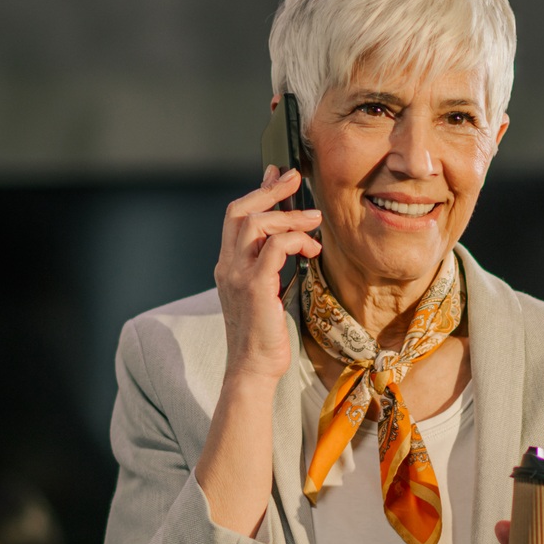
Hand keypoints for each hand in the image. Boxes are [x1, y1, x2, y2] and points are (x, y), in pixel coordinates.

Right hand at [214, 168, 321, 384]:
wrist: (253, 369)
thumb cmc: (264, 335)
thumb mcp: (266, 292)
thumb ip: (271, 265)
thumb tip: (290, 240)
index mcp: (228, 266)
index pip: (236, 217)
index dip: (257, 191)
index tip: (277, 174)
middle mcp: (227, 266)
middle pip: (240, 211)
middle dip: (270, 189)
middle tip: (296, 177)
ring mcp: (238, 276)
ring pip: (256, 223)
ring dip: (290, 216)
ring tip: (315, 219)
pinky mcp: (255, 287)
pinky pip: (276, 247)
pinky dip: (297, 240)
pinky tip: (313, 248)